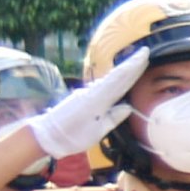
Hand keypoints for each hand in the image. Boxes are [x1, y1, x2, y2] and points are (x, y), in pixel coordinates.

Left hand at [27, 49, 148, 160]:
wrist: (45, 136)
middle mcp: (92, 92)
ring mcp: (85, 93)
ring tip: (135, 65)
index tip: (144, 55)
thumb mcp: (97, 132)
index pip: (120, 80)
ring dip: (122, 71)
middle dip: (131, 64)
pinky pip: (100, 86)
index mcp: (98, 100)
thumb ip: (113, 118)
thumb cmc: (72, 137)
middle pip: (115, 76)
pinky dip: (112, 80)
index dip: (133, 67)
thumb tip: (127, 106)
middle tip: (144, 53)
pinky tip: (117, 80)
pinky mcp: (81, 97)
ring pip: (108, 80)